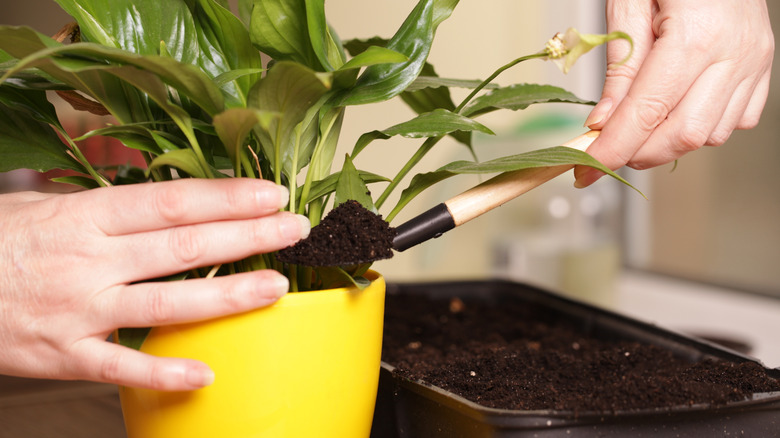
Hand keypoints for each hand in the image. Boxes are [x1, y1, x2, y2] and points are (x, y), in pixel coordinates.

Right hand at [0, 179, 309, 390]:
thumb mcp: (42, 201)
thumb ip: (103, 199)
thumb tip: (161, 185)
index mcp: (84, 217)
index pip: (170, 202)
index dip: (226, 197)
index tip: (272, 194)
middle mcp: (88, 261)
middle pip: (182, 246)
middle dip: (247, 237)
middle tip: (297, 230)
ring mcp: (78, 310)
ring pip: (166, 302)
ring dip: (227, 295)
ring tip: (277, 287)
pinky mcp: (63, 354)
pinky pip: (120, 364)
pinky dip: (163, 370)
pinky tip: (206, 373)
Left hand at [575, 0, 773, 186]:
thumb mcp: (628, 4)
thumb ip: (620, 66)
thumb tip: (603, 121)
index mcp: (696, 36)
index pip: (647, 113)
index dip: (612, 149)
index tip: (585, 168)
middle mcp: (734, 53)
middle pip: (684, 135)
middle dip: (638, 153)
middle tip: (604, 152)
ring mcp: (754, 62)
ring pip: (710, 135)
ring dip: (667, 144)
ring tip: (638, 128)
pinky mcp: (762, 67)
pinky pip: (735, 121)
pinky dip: (700, 129)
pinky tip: (675, 112)